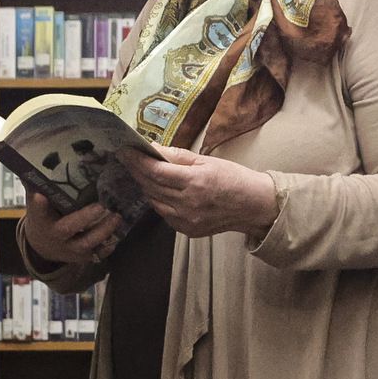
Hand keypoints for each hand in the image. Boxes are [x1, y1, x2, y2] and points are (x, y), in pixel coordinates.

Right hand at [21, 192, 120, 267]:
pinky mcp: (82, 257)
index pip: (37, 212)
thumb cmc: (43, 219)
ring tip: (117, 217)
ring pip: (86, 243)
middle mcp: (55, 236)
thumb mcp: (36, 206)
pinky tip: (118, 236)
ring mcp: (69, 249)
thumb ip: (35, 187)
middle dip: (84, 218)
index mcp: (41, 221)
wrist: (43, 248)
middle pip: (68, 228)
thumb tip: (30, 163)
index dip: (39, 205)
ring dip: (103, 231)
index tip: (40, 195)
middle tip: (100, 206)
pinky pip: (96, 255)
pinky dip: (107, 247)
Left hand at [128, 145, 279, 239]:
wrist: (253, 206)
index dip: (137, 160)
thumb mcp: (206, 161)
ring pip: (154, 201)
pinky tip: (159, 190)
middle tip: (127, 157)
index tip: (125, 150)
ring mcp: (186, 220)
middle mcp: (188, 203)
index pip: (156, 170)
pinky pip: (164, 213)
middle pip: (151, 186)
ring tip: (141, 172)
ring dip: (146, 185)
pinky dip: (158, 200)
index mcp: (194, 182)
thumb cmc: (233, 178)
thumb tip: (153, 148)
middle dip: (137, 170)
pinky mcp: (187, 230)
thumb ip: (177, 156)